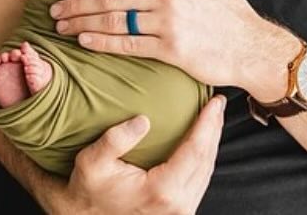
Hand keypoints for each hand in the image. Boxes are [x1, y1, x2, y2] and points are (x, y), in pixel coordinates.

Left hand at [50, 0, 286, 90]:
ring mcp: (169, 22)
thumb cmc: (235, 12)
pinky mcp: (171, 49)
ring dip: (83, 21)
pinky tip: (85, 40)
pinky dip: (103, 42)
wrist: (255, 48)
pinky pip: (128, 44)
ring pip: (114, 19)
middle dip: (78, 1)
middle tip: (55, 6)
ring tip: (62, 25)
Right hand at [62, 95, 225, 214]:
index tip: (214, 102)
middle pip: (206, 161)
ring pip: (206, 173)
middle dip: (214, 129)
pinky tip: (201, 141)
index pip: (194, 151)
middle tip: (218, 103)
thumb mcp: (92, 161)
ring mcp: (180, 211)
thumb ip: (115, 140)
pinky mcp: (179, 212)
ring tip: (213, 118)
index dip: (207, 124)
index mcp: (161, 190)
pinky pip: (199, 181)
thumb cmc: (88, 189)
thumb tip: (143, 120)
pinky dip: (203, 158)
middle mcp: (177, 205)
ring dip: (211, 143)